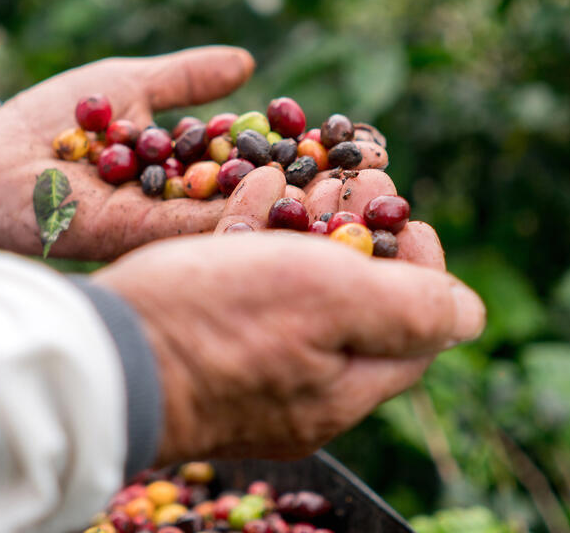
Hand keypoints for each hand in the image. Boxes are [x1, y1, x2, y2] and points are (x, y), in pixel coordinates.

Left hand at [0, 47, 388, 260]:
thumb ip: (188, 79)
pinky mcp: (138, 239)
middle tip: (382, 180)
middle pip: (267, 203)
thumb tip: (249, 61)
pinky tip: (292, 202)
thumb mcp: (131, 84)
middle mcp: (184, 210)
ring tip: (355, 196)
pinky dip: (244, 216)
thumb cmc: (50, 120)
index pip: (266, 166)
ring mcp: (164, 231)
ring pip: (243, 223)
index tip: (369, 145)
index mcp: (188, 175)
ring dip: (299, 210)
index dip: (316, 157)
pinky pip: (197, 228)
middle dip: (323, 192)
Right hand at [94, 168, 481, 463]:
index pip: (418, 329)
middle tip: (355, 182)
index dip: (423, 263)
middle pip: (357, 308)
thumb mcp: (333, 302)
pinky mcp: (199, 352)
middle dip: (361, 235)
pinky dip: (252, 238)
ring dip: (308, 227)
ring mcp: (248, 377)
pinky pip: (242, 294)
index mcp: (346, 390)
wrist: (96, 358)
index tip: (405, 212)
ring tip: (305, 173)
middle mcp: (303, 395)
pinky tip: (253, 188)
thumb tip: (474, 314)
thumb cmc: (216, 324)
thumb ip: (412, 308)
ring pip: (297, 294)